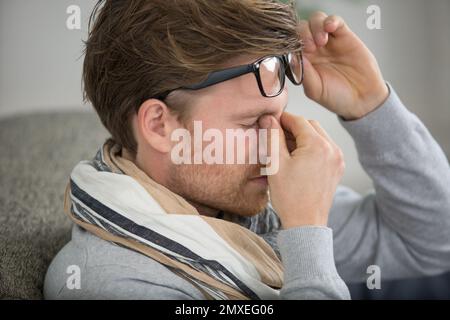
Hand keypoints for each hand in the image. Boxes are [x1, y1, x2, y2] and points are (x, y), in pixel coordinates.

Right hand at [260, 113, 344, 228]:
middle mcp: (332, 149)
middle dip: (293, 127)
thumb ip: (273, 137)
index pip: (298, 120)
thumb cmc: (290, 197)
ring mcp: (337, 159)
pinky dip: (311, 147)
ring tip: (285, 149)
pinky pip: (324, 148)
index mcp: (318, 145)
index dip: (282, 119)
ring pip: (318, 136)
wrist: (305, 224)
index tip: (270, 122)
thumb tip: (269, 118)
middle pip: (310, 125)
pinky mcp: (337, 168)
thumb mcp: (276, 164)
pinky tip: (297, 158)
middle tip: (276, 136)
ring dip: (302, 137)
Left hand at [298, 12, 388, 119]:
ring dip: (315, 27)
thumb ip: (304, 74)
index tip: (300, 53)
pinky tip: (330, 28)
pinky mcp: (345, 36)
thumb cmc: (336, 98)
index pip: (291, 44)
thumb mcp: (315, 90)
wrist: (361, 100)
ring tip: (322, 42)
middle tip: (311, 48)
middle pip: (301, 29)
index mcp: (303, 62)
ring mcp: (329, 42)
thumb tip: (294, 56)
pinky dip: (331, 20)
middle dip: (303, 34)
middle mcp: (314, 50)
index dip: (292, 44)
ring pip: (316, 21)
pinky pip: (335, 21)